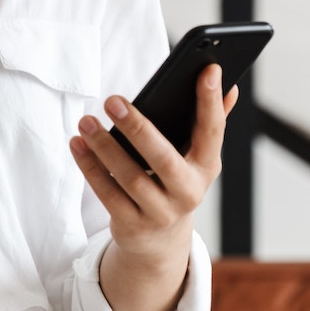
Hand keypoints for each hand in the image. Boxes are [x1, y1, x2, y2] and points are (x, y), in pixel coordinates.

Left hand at [68, 62, 236, 263]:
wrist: (161, 241)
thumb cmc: (176, 182)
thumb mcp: (197, 158)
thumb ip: (211, 123)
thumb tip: (231, 88)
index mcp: (207, 167)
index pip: (213, 130)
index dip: (211, 101)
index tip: (207, 68)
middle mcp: (188, 192)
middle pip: (163, 158)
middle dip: (137, 128)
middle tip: (112, 100)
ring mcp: (160, 212)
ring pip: (130, 177)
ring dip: (104, 147)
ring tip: (86, 121)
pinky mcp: (132, 225)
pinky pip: (107, 194)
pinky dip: (90, 168)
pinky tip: (78, 144)